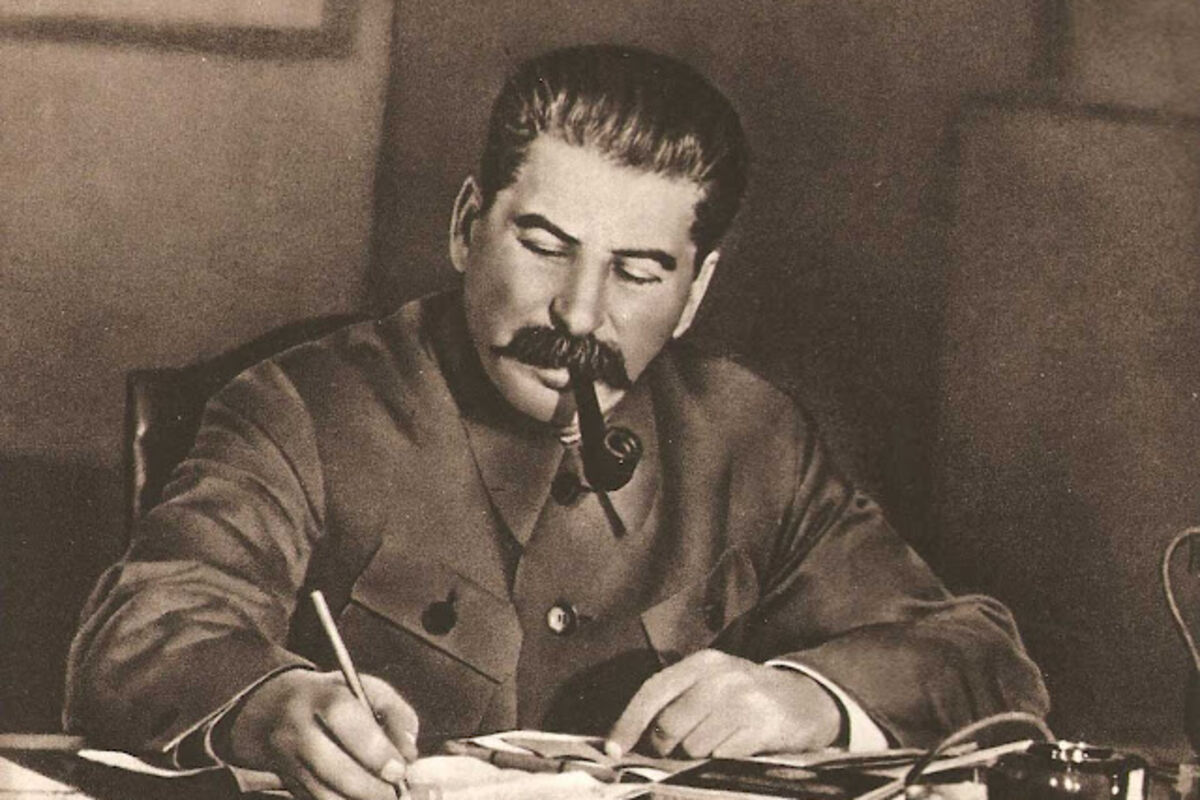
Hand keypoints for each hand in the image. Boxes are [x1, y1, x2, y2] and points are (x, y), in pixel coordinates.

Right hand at [223, 669, 418, 799]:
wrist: (274, 708)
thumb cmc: (333, 698)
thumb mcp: (367, 690)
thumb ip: (396, 714)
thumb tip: (409, 751)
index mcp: (320, 696)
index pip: (344, 720)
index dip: (375, 749)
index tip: (399, 769)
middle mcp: (296, 729)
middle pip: (331, 766)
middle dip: (370, 787)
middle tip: (396, 792)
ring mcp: (285, 761)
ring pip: (323, 794)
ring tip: (383, 796)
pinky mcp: (285, 783)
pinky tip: (363, 798)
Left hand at [606, 650, 840, 758]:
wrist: (807, 699)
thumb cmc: (746, 696)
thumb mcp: (712, 683)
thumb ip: (675, 701)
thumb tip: (629, 739)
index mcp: (701, 663)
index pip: (652, 691)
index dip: (627, 723)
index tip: (613, 750)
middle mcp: (720, 677)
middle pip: (668, 725)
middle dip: (664, 747)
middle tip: (677, 752)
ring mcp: (742, 700)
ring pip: (693, 746)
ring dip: (696, 756)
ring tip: (715, 744)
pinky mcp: (762, 726)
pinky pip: (721, 757)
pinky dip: (721, 760)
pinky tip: (733, 748)